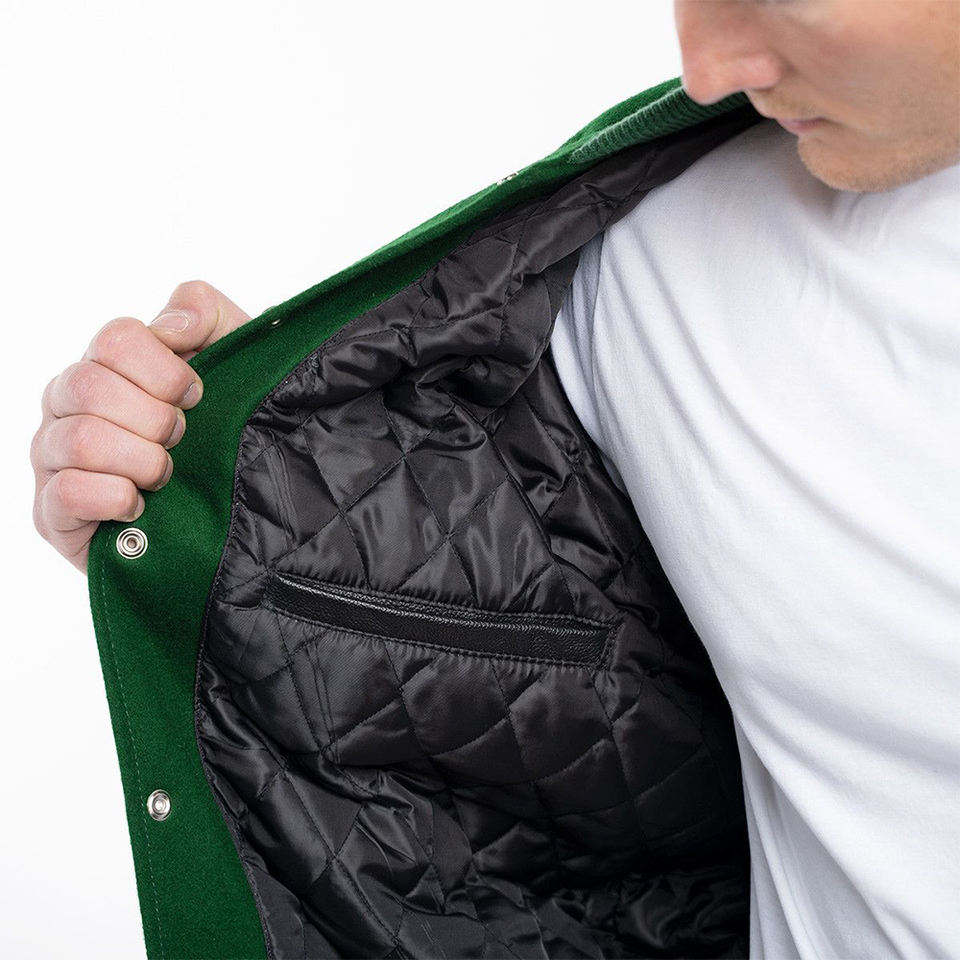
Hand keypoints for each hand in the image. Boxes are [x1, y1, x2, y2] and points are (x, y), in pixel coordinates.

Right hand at [31, 280, 251, 573]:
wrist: (227, 512)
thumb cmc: (221, 431)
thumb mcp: (231, 359)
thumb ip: (205, 312)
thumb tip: (171, 324)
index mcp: (105, 364)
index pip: (116, 339)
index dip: (167, 371)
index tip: (197, 395)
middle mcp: (68, 403)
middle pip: (91, 386)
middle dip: (156, 419)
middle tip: (181, 438)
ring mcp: (53, 457)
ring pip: (82, 440)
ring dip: (142, 461)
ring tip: (166, 475)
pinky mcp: (52, 513)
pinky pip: (67, 493)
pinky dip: (115, 498)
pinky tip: (141, 505)